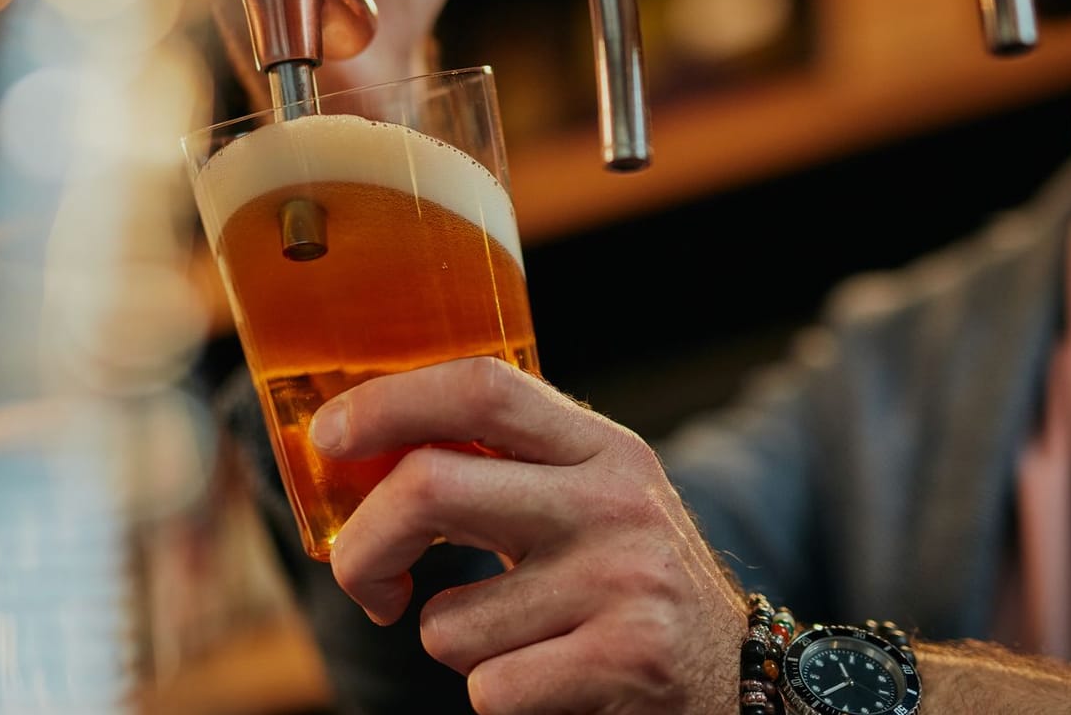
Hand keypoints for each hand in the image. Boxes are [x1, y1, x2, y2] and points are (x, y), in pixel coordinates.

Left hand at [309, 357, 748, 714]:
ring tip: (522, 641)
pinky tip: (553, 680)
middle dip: (363, 545)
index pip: (480, 387)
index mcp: (601, 447)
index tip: (328, 437)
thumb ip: (506, 466)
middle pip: (429, 485)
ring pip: (448, 619)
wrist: (742, 680)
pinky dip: (497, 696)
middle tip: (364, 581)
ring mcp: (622, 580)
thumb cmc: (632, 586)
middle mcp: (614, 500)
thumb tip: (365, 455)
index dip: (386, 403)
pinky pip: (488, 688)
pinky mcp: (625, 660)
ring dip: (457, 646)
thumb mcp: (592, 499)